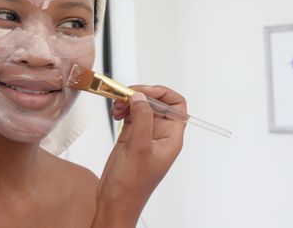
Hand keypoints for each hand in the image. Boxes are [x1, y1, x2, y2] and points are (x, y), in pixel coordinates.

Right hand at [93, 85, 186, 226]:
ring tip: (117, 106)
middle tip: (125, 94)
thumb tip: (141, 96)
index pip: (177, 106)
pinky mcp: (130, 137)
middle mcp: (159, 135)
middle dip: (141, 95)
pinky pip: (130, 115)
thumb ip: (141, 119)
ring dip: (129, 102)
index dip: (163, 94)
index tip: (145, 92)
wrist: (115, 201)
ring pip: (141, 107)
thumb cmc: (132, 184)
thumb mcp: (139, 148)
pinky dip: (122, 110)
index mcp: (170, 138)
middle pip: (157, 103)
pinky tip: (115, 113)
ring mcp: (144, 135)